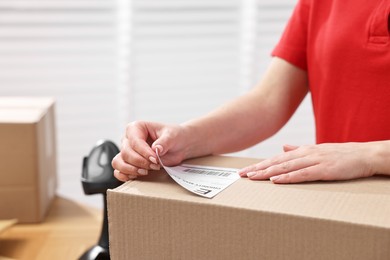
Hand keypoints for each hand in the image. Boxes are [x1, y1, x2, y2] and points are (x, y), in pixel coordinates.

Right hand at [112, 121, 189, 181]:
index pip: (135, 141)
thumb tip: (156, 149)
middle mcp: (128, 138)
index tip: (155, 159)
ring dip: (131, 169)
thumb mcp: (172, 136)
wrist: (179, 145)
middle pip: (126, 153)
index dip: (144, 152)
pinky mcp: (128, 162)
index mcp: (136, 127)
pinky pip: (119, 170)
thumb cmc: (174, 136)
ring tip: (146, 171)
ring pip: (119, 162)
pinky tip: (136, 176)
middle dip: (140, 162)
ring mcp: (127, 151)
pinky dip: (124, 175)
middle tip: (155, 166)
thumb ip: (164, 142)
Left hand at [238, 143, 374, 183]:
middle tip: (242, 175)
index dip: (260, 164)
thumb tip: (284, 148)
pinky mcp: (323, 170)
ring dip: (268, 173)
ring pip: (286, 168)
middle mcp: (305, 154)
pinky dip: (288, 178)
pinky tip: (276, 181)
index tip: (246, 170)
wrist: (364, 154)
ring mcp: (314, 161)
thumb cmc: (340, 154)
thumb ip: (298, 150)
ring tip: (253, 177)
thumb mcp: (317, 150)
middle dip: (258, 169)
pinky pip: (302, 174)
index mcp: (302, 151)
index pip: (276, 159)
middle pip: (276, 163)